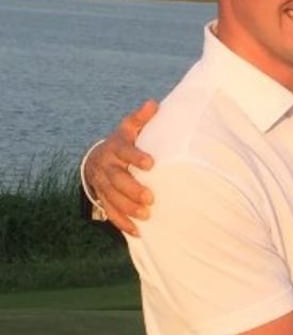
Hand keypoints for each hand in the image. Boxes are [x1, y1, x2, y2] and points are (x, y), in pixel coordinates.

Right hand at [84, 100, 158, 235]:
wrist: (97, 158)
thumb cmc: (124, 141)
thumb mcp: (130, 127)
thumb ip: (141, 118)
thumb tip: (153, 103)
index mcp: (116, 147)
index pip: (125, 151)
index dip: (136, 157)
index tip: (151, 163)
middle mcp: (107, 166)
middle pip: (117, 179)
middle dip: (132, 189)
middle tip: (150, 197)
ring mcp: (103, 183)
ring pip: (112, 197)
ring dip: (128, 208)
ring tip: (146, 215)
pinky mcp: (103, 197)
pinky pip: (110, 211)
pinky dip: (122, 222)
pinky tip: (137, 231)